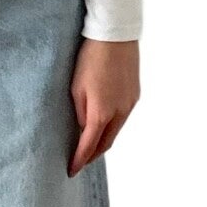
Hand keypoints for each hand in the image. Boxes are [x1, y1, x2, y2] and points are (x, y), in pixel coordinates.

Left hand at [68, 38, 139, 176]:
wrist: (114, 36)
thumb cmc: (90, 59)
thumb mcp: (76, 88)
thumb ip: (81, 114)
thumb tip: (85, 130)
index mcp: (102, 113)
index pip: (89, 146)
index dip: (80, 160)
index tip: (72, 170)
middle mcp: (119, 113)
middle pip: (106, 144)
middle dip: (92, 156)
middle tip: (80, 162)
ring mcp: (130, 105)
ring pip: (116, 132)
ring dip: (103, 142)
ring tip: (90, 146)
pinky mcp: (135, 96)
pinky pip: (122, 119)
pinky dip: (112, 127)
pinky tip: (103, 125)